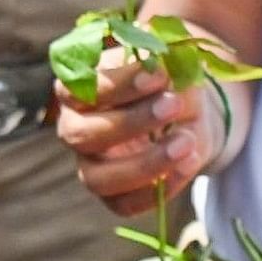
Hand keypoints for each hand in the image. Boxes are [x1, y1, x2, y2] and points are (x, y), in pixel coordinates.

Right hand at [52, 49, 214, 214]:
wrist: (186, 104)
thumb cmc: (166, 73)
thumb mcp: (166, 56)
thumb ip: (161, 58)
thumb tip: (162, 64)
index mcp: (76, 87)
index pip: (79, 89)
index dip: (117, 83)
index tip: (158, 72)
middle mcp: (74, 127)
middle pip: (81, 134)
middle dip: (130, 121)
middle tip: (174, 103)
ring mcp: (90, 164)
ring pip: (99, 177)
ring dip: (144, 163)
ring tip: (187, 143)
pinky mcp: (112, 193)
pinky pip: (124, 204)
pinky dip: (156, 189)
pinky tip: (188, 164)